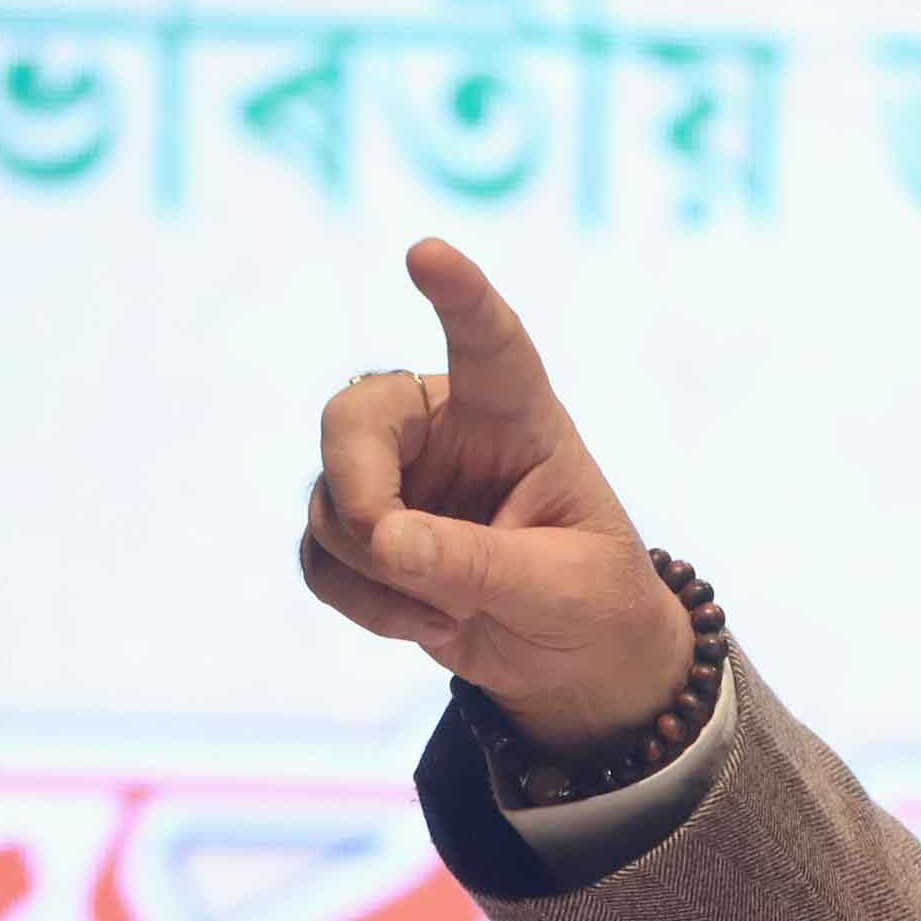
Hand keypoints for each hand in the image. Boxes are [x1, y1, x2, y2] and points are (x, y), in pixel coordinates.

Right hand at [296, 238, 696, 755]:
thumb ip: (482, 561)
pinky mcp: (368, 539)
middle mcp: (447, 435)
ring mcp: (400, 484)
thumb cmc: (597, 604)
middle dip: (357, 484)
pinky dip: (364, 602)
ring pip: (333, 501)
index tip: (428, 253)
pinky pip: (323, 559)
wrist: (582, 667)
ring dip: (379, 569)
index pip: (490, 345)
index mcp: (520, 420)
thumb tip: (385, 538)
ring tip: (458, 608)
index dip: (460, 298)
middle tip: (388, 539)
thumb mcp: (564, 587)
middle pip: (356, 417)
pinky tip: (431, 627)